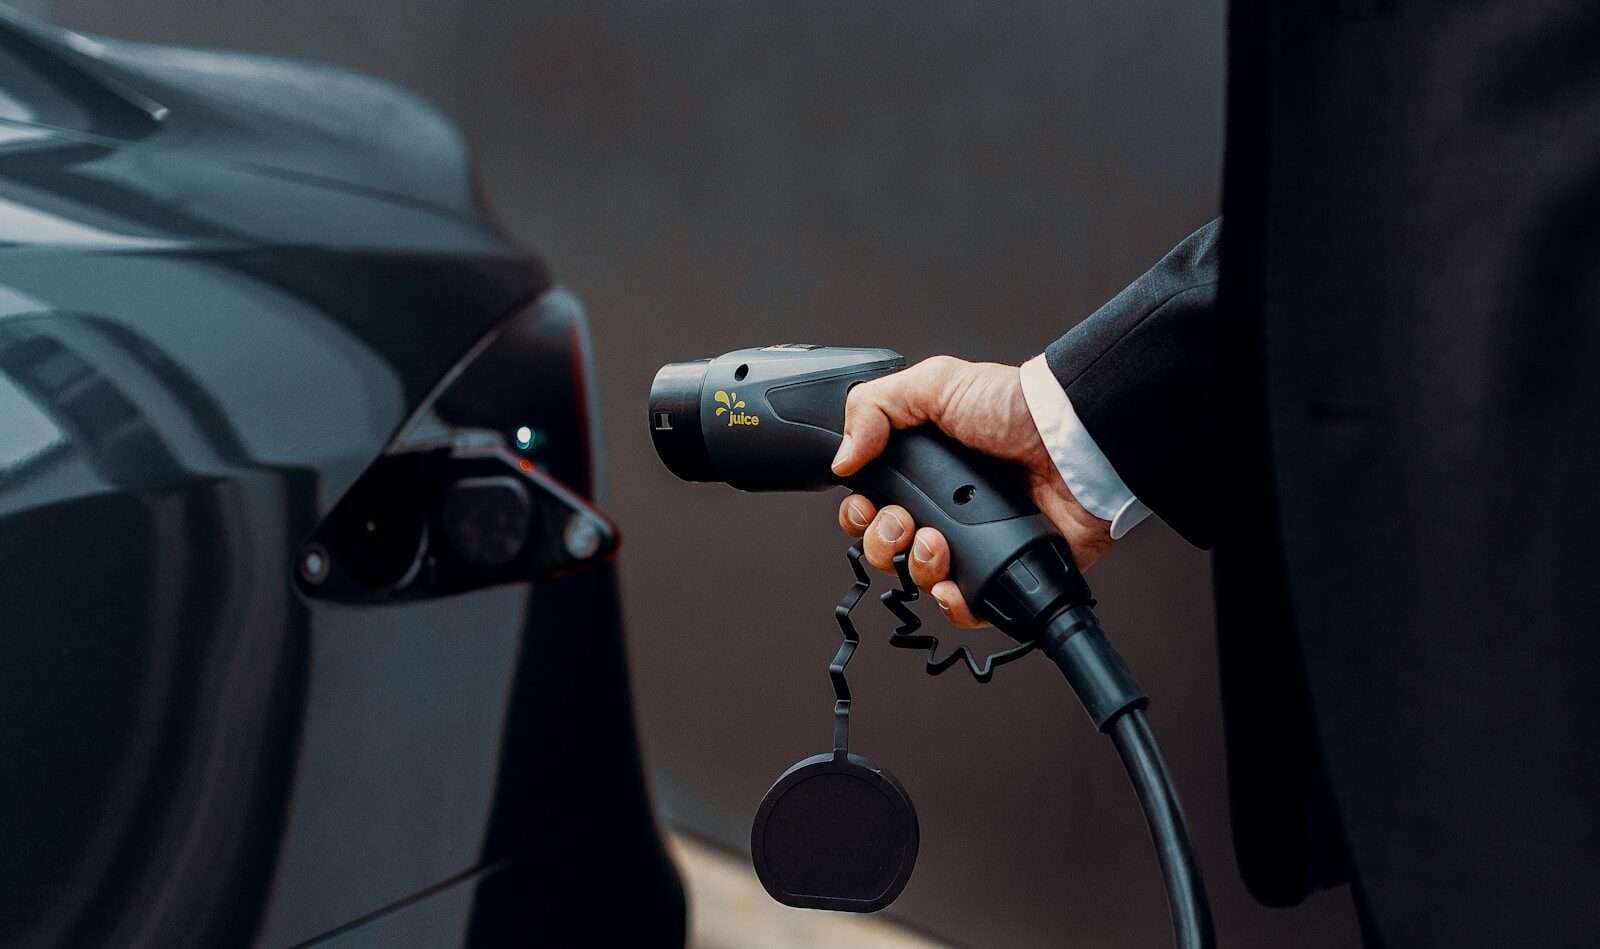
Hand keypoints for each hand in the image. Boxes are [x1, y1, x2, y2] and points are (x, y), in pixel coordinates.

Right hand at [831, 356, 1111, 627]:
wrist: (1075, 442)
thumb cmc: (1017, 409)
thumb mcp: (935, 384)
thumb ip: (874, 407)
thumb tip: (842, 457)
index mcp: (924, 470)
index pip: (872, 505)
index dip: (860, 514)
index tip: (865, 505)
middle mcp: (946, 509)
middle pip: (887, 548)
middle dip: (883, 543)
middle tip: (904, 523)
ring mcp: (975, 543)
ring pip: (920, 580)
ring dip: (916, 568)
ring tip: (938, 543)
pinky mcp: (1004, 571)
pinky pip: (966, 607)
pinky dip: (953, 603)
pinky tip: (954, 583)